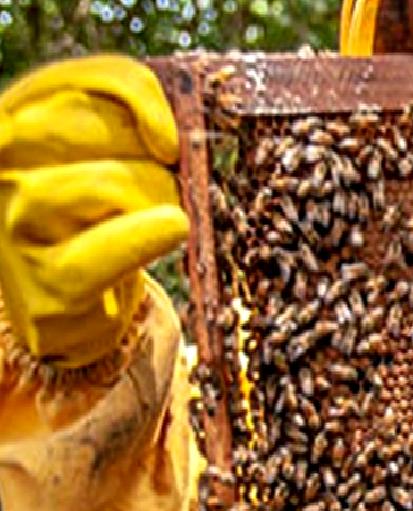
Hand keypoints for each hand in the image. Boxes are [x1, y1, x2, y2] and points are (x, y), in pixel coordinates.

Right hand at [0, 55, 188, 367]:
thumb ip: (125, 119)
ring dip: (156, 197)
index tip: (168, 135)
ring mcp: (15, 222)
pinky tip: (172, 228)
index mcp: (14, 118)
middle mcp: (1, 163)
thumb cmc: (98, 217)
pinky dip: (148, 235)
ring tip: (159, 218)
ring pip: (108, 183)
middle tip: (164, 185)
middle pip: (98, 129)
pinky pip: (109, 247)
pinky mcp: (47, 280)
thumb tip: (175, 133)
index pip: (81, 80)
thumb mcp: (104, 153)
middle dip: (151, 155)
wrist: (71, 307)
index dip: (138, 96)